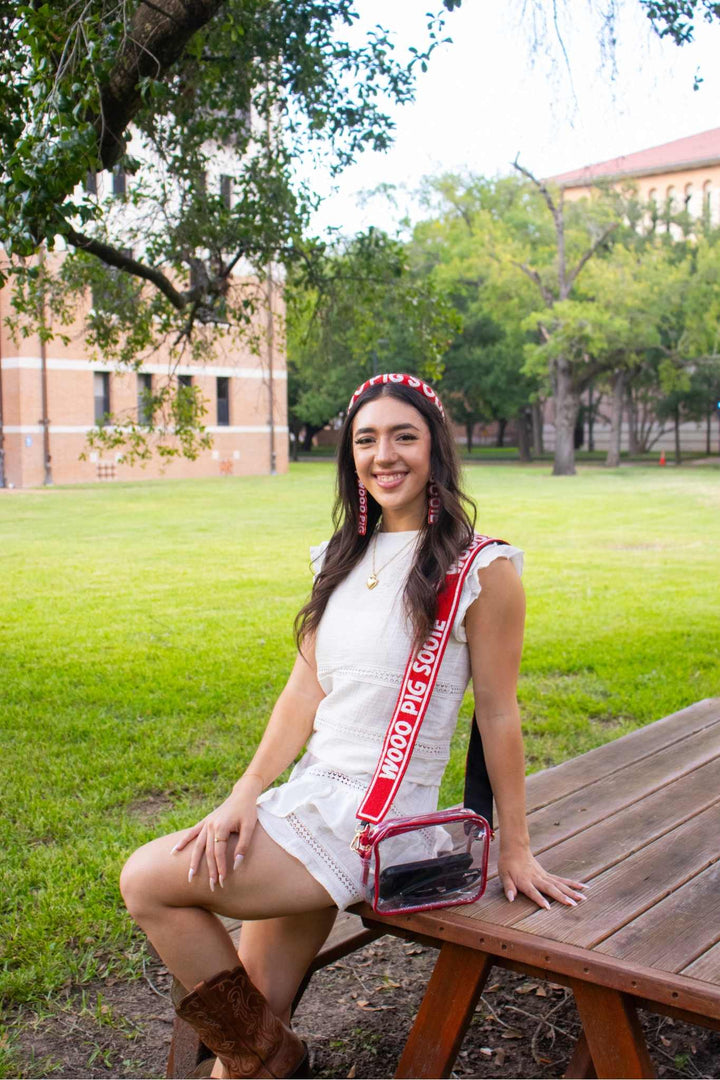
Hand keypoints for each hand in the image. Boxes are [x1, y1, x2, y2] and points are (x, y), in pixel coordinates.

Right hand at [171, 775, 262, 889]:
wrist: (242, 794)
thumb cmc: (248, 811)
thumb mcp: (250, 827)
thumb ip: (243, 846)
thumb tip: (237, 865)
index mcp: (221, 827)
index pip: (219, 853)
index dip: (221, 867)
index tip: (222, 881)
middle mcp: (210, 826)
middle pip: (208, 852)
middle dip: (209, 870)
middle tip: (211, 887)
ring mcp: (206, 823)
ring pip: (198, 846)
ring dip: (193, 862)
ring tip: (190, 876)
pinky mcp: (205, 821)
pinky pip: (191, 833)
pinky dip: (182, 842)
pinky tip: (174, 851)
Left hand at [498, 846, 586, 909]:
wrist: (515, 847)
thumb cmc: (507, 863)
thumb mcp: (503, 875)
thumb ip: (508, 887)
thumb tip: (510, 899)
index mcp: (525, 880)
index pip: (533, 891)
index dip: (539, 899)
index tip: (547, 907)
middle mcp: (537, 878)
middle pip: (551, 888)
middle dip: (562, 897)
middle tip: (573, 904)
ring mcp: (544, 876)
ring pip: (560, 884)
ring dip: (571, 891)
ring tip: (583, 898)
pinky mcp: (547, 875)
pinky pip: (561, 880)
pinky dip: (572, 884)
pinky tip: (582, 887)